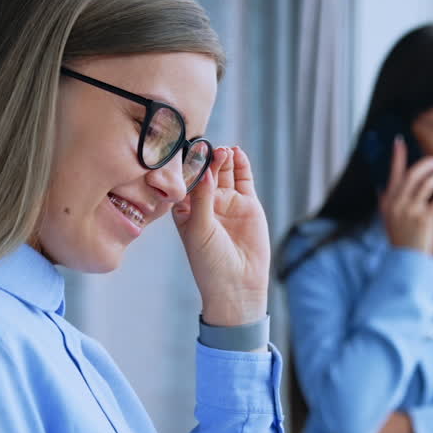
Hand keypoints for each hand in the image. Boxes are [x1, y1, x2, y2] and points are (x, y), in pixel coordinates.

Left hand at [173, 146, 269, 326]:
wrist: (238, 284)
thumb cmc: (210, 263)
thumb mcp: (199, 230)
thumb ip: (202, 200)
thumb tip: (206, 171)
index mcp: (186, 211)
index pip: (184, 182)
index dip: (186, 167)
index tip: (185, 151)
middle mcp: (206, 204)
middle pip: (205, 174)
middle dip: (206, 160)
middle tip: (208, 148)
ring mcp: (227, 203)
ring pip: (224, 173)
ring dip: (223, 160)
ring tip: (223, 150)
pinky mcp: (247, 204)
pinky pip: (244, 180)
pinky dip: (241, 166)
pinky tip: (238, 153)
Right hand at [379, 137, 432, 255]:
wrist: (408, 264)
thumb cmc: (404, 242)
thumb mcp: (390, 221)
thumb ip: (387, 204)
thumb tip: (381, 188)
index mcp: (388, 202)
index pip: (393, 174)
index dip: (397, 157)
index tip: (398, 141)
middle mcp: (396, 203)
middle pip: (415, 173)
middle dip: (431, 164)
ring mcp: (409, 210)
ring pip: (431, 182)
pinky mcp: (424, 218)